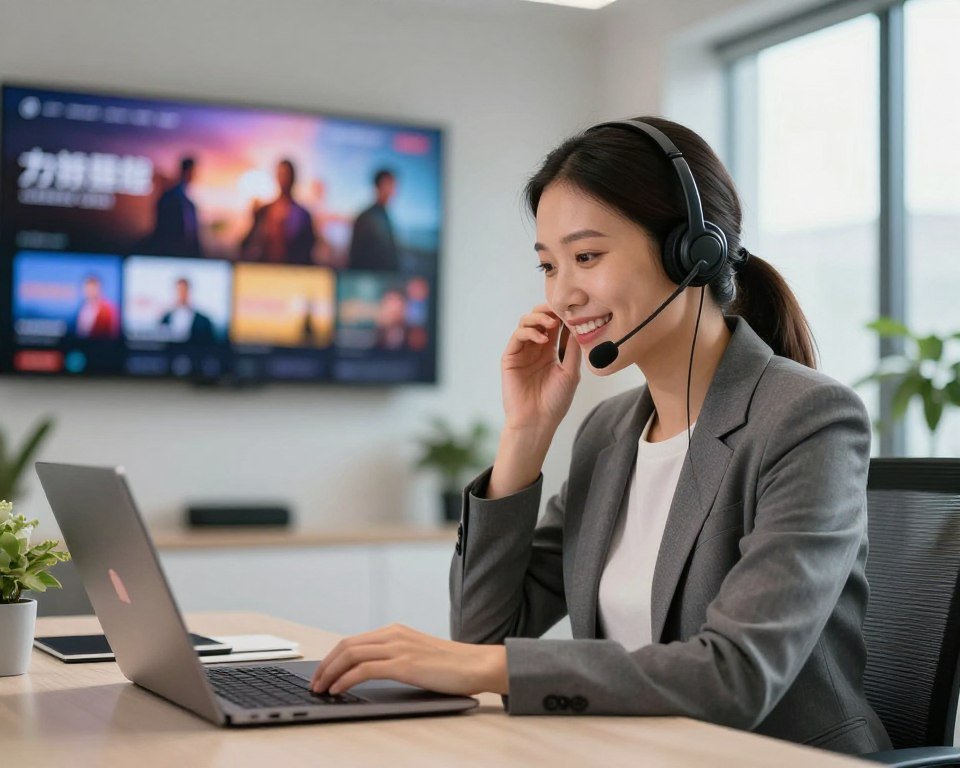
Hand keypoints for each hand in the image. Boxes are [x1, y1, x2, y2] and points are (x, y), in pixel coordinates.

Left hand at [310, 624, 507, 695]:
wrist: (478, 665)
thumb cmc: (452, 666)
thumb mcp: (418, 655)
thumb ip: (396, 657)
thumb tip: (371, 671)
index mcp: (396, 631)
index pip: (353, 640)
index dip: (332, 657)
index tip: (322, 673)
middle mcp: (394, 634)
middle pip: (346, 645)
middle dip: (325, 665)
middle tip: (315, 683)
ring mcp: (399, 647)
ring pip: (351, 654)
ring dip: (330, 673)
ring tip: (321, 689)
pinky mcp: (404, 664)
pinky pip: (364, 669)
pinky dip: (346, 679)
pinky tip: (338, 690)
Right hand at [501, 303, 580, 434]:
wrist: (537, 421)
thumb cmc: (554, 402)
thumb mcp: (570, 373)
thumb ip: (572, 349)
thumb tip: (578, 326)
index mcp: (550, 352)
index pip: (554, 325)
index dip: (562, 315)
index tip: (573, 310)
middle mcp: (535, 349)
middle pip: (538, 319)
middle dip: (548, 310)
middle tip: (559, 310)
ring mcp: (522, 352)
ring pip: (526, 322)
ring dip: (538, 318)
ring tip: (551, 324)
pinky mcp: (510, 357)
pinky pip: (517, 336)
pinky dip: (529, 332)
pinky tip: (542, 339)